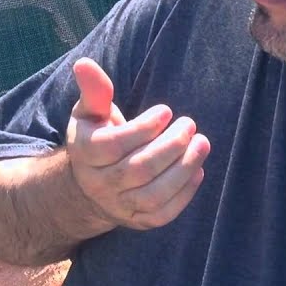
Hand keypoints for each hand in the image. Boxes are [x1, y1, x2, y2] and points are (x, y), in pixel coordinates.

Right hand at [65, 57, 209, 229]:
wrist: (88, 187)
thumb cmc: (97, 136)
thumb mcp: (90, 112)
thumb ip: (94, 90)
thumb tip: (84, 64)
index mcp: (86, 153)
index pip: (114, 145)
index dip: (144, 128)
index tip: (166, 111)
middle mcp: (99, 184)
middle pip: (138, 169)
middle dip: (170, 146)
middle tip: (190, 125)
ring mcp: (119, 206)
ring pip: (152, 195)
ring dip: (183, 169)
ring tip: (201, 144)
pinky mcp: (138, 221)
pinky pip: (162, 215)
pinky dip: (184, 195)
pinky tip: (198, 170)